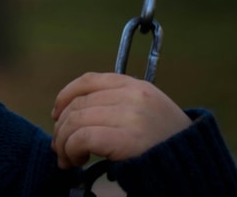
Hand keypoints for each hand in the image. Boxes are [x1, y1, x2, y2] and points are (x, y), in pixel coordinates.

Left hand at [51, 72, 191, 168]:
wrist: (192, 167)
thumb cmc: (165, 143)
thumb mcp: (145, 111)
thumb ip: (115, 103)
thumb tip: (68, 112)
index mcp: (135, 86)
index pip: (88, 81)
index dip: (65, 96)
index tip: (56, 114)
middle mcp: (132, 95)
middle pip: (78, 104)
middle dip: (61, 127)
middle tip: (59, 147)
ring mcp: (130, 115)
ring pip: (75, 121)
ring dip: (63, 143)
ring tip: (66, 158)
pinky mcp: (125, 138)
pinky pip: (81, 138)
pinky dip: (71, 150)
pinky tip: (75, 160)